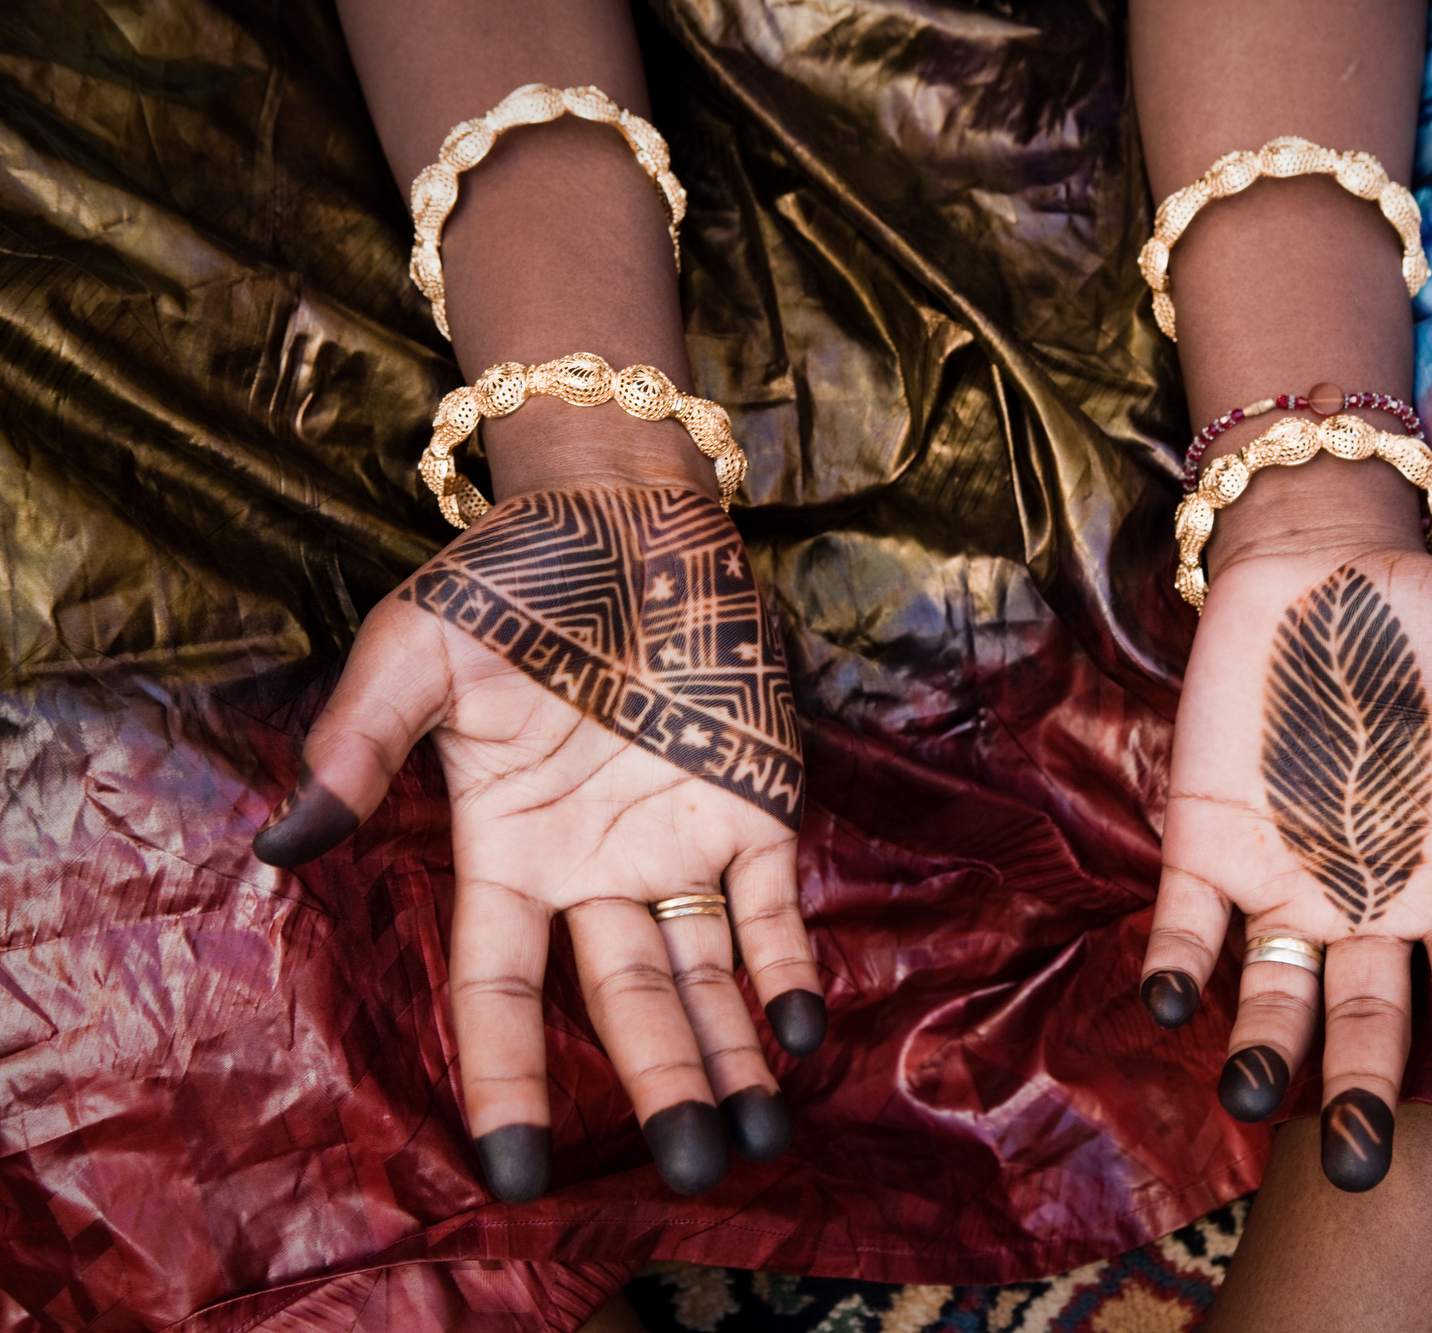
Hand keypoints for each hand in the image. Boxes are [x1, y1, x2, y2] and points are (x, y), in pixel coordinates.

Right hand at [253, 486, 823, 1201]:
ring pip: (706, 972)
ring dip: (735, 1054)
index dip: (506, 1078)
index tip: (514, 1171)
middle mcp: (596, 867)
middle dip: (661, 1087)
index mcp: (508, 850)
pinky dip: (791, 964)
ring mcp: (679, 839)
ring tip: (764, 1139)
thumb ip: (360, 746)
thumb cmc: (510, 579)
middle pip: (625, 1001)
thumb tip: (286, 844)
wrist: (623, 511)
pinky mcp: (756, 801)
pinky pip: (774, 902)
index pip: (501, 990)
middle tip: (696, 1176)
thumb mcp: (415, 654)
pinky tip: (807, 1030)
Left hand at [1140, 539, 1431, 1191]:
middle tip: (1358, 1164)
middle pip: (1368, 1018)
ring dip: (1264, 1050)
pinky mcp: (1204, 842)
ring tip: (1252, 1099)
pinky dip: (1174, 963)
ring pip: (1275, 992)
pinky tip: (1166, 1003)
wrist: (1319, 565)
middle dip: (1365, 1093)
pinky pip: (1185, 921)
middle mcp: (1365, 899)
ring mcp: (1281, 877)